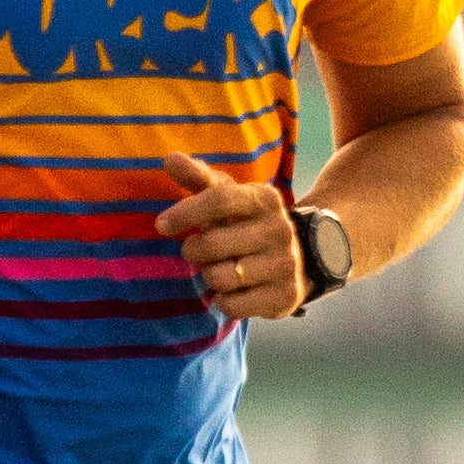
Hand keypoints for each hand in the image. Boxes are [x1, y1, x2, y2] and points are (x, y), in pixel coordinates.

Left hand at [155, 152, 303, 321]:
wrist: (301, 257)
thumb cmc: (247, 223)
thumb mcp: (228, 197)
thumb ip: (198, 178)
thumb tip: (169, 159)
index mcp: (264, 199)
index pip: (219, 200)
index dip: (186, 212)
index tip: (162, 225)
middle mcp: (279, 229)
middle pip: (212, 244)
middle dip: (194, 251)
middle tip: (197, 251)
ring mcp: (285, 264)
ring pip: (220, 277)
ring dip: (209, 276)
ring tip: (220, 269)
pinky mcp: (286, 296)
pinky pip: (233, 305)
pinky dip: (223, 300)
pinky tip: (232, 290)